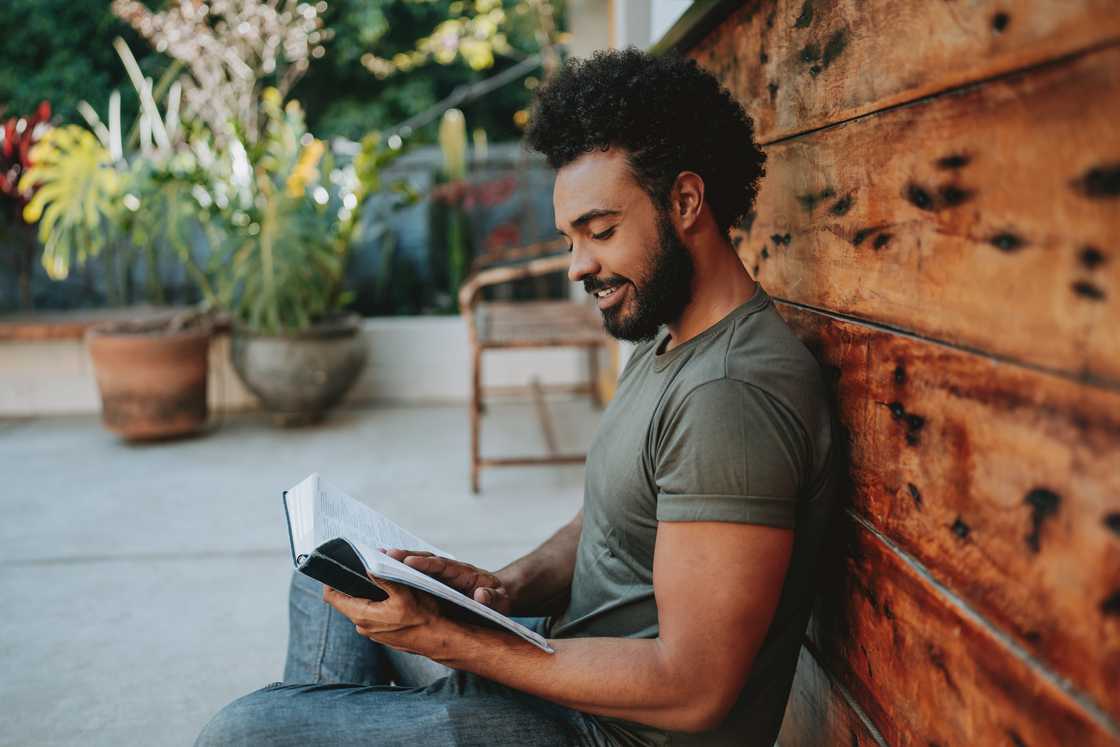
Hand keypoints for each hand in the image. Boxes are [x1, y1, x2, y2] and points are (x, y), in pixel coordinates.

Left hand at [322, 576, 444, 655]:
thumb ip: (384, 578)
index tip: (334, 568)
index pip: (333, 598)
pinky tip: (387, 594)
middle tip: (360, 566)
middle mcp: (363, 626)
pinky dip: (373, 603)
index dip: (330, 582)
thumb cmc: (424, 617)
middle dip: (351, 584)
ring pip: (359, 607)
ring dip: (364, 593)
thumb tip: (368, 566)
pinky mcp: (381, 634)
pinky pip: (370, 614)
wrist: (439, 639)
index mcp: (363, 615)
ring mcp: (371, 632)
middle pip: (346, 601)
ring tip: (375, 577)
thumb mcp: (404, 593)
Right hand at [385, 549, 512, 613]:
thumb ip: (492, 598)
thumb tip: (481, 595)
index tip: (410, 561)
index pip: (443, 565)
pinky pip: (414, 575)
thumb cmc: (497, 599)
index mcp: (463, 573)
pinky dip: (399, 571)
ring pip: (416, 565)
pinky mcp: (433, 582)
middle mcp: (448, 570)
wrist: (496, 597)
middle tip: (384, 554)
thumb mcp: (500, 600)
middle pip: (424, 560)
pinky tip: (380, 571)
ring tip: (375, 558)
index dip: (426, 563)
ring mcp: (439, 575)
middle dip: (405, 557)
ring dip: (397, 561)